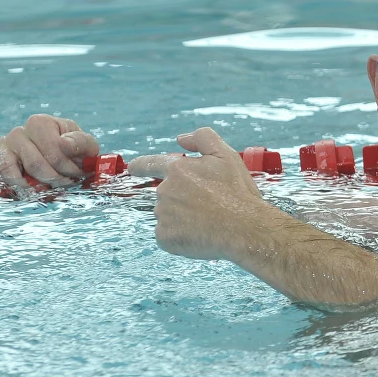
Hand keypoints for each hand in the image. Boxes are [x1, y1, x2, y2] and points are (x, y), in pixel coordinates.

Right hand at [0, 114, 99, 187]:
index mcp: (40, 123)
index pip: (54, 153)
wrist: (59, 151)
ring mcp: (5, 145)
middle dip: (54, 179)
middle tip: (65, 182)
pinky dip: (11, 183)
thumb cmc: (72, 148)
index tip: (78, 174)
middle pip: (35, 165)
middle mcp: (19, 131)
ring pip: (12, 171)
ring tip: (47, 186)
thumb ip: (80, 142)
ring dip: (32, 185)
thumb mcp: (85, 144)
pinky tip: (27, 185)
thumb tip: (64, 143)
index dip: (69, 169)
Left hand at [128, 127, 264, 259]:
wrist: (244, 229)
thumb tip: (180, 138)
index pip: (151, 164)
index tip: (133, 168)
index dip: (141, 165)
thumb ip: (203, 139)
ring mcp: (163, 215)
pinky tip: (200, 235)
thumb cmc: (237, 193)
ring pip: (169, 215)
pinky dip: (181, 236)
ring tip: (209, 222)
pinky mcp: (165, 237)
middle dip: (184, 199)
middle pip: (167, 194)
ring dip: (183, 218)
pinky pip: (168, 235)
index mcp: (178, 169)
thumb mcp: (227, 156)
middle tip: (210, 206)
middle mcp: (165, 191)